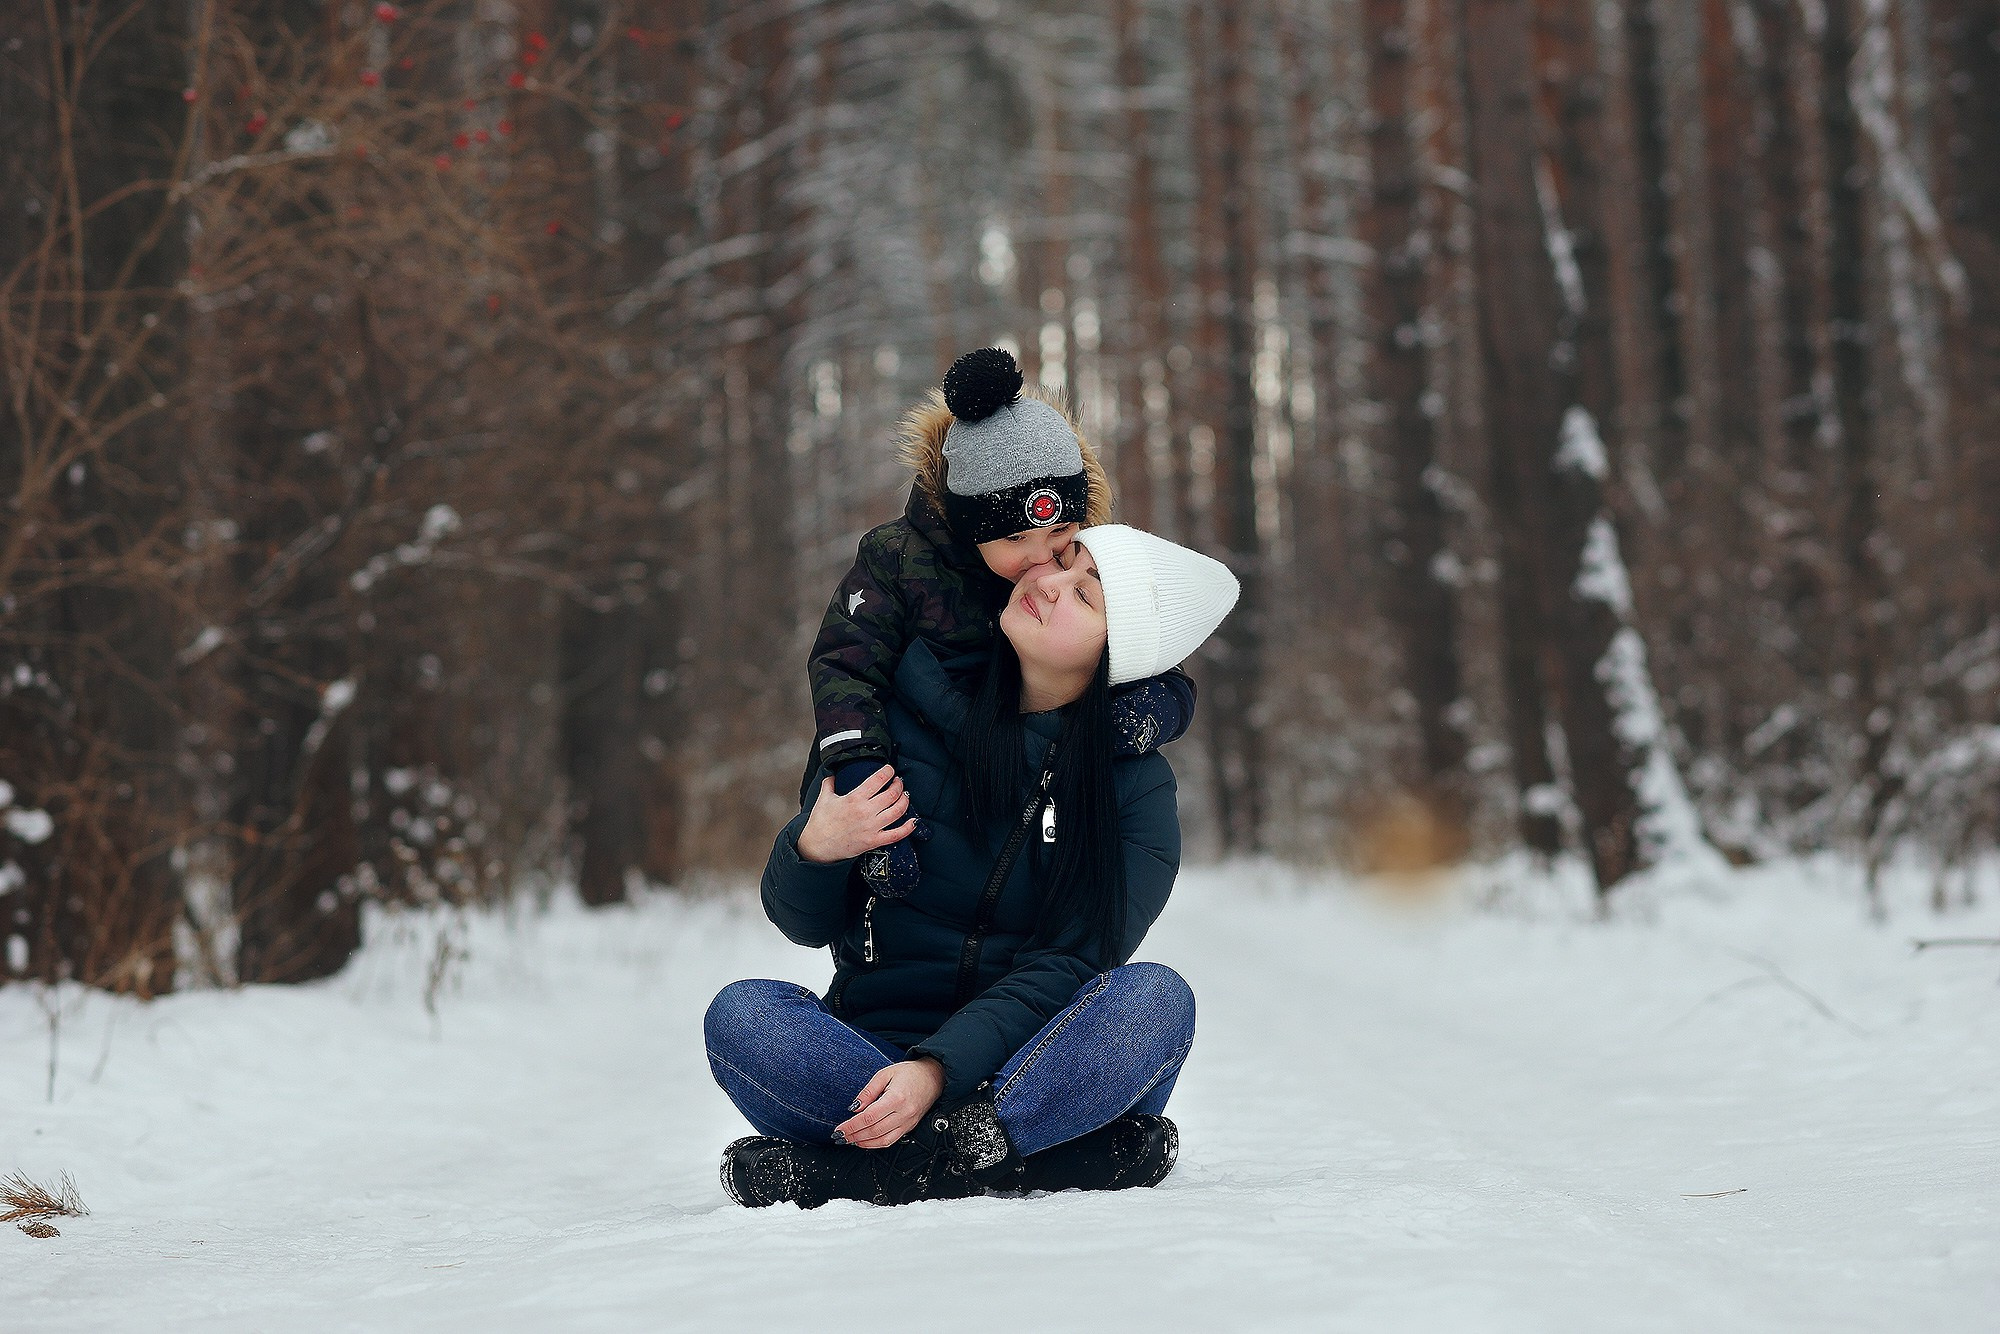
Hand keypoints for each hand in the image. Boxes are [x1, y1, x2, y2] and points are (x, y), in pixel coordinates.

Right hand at [796, 765, 915, 863]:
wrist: (817, 847)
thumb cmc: (820, 823)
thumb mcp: (823, 799)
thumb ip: (829, 783)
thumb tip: (832, 774)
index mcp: (854, 799)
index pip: (877, 780)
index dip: (887, 772)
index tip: (889, 769)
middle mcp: (865, 812)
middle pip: (892, 794)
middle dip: (899, 785)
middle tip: (898, 782)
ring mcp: (872, 827)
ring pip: (898, 811)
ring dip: (905, 801)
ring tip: (904, 796)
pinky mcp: (874, 841)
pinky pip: (896, 834)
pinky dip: (908, 828)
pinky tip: (913, 821)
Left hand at [836, 1058, 945, 1148]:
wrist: (933, 1077)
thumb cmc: (910, 1073)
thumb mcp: (885, 1074)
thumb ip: (868, 1092)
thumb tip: (854, 1108)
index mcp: (896, 1098)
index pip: (869, 1117)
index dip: (852, 1125)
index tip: (839, 1129)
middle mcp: (904, 1113)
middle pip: (874, 1130)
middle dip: (854, 1135)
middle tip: (840, 1136)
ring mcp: (908, 1122)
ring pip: (882, 1140)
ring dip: (864, 1143)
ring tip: (850, 1140)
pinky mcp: (910, 1127)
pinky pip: (891, 1140)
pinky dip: (876, 1144)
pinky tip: (865, 1141)